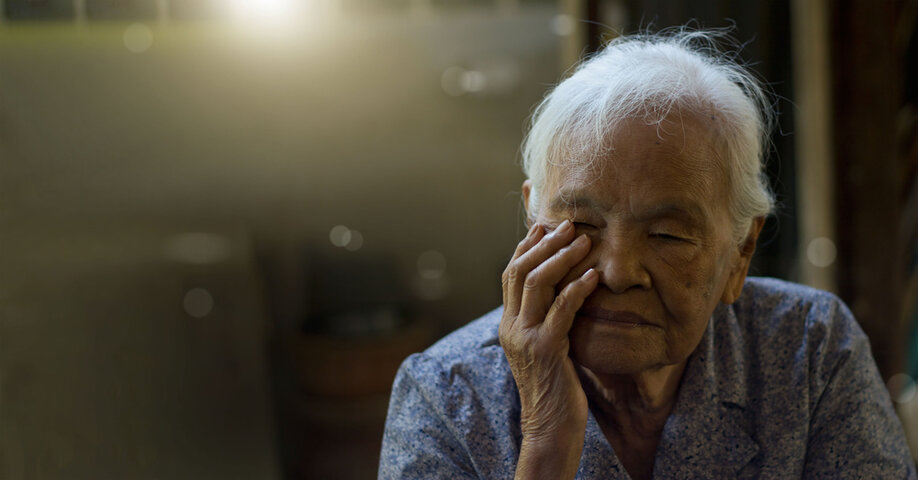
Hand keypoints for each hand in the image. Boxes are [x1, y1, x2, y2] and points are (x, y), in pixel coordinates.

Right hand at [499, 219, 597, 479]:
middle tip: (569, 225)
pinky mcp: (546, 350)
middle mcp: (511, 327)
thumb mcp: (546, 348)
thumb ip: (547, 320)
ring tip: (584, 241)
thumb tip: (562, 292)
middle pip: (519, 270)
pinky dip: (577, 287)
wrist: (551, 427)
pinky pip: (561, 309)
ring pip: (536, 283)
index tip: (545, 225)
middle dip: (544, 243)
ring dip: (562, 257)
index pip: (510, 274)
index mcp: (509, 325)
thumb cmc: (556, 387)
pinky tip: (594, 275)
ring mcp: (525, 338)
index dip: (526, 246)